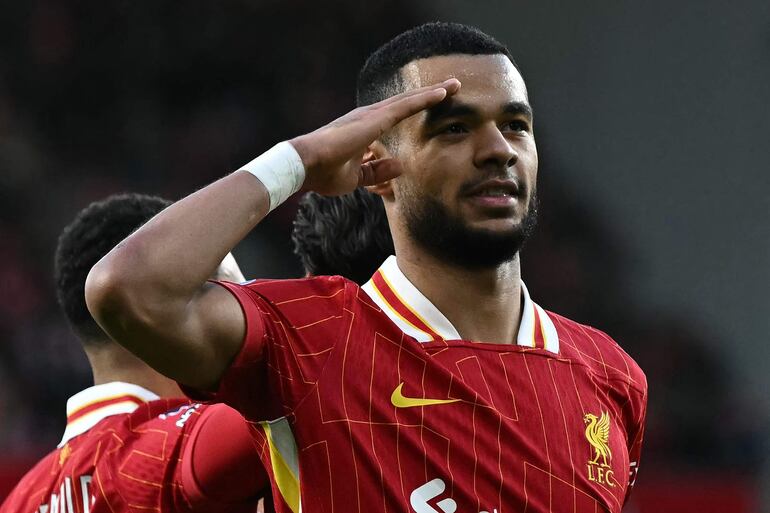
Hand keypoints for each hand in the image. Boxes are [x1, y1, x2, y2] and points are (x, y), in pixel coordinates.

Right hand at [290, 78, 460, 195]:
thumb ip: (377, 172)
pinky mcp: (374, 119)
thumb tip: (400, 167)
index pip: (395, 117)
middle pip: (406, 103)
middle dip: (429, 95)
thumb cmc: (323, 173)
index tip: (431, 107)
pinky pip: (406, 106)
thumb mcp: (357, 178)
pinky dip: (425, 98)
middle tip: (452, 87)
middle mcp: (368, 117)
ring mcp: (371, 116)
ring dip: (433, 92)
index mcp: (364, 130)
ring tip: (454, 85)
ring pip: (409, 100)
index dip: (415, 110)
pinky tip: (443, 93)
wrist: (304, 166)